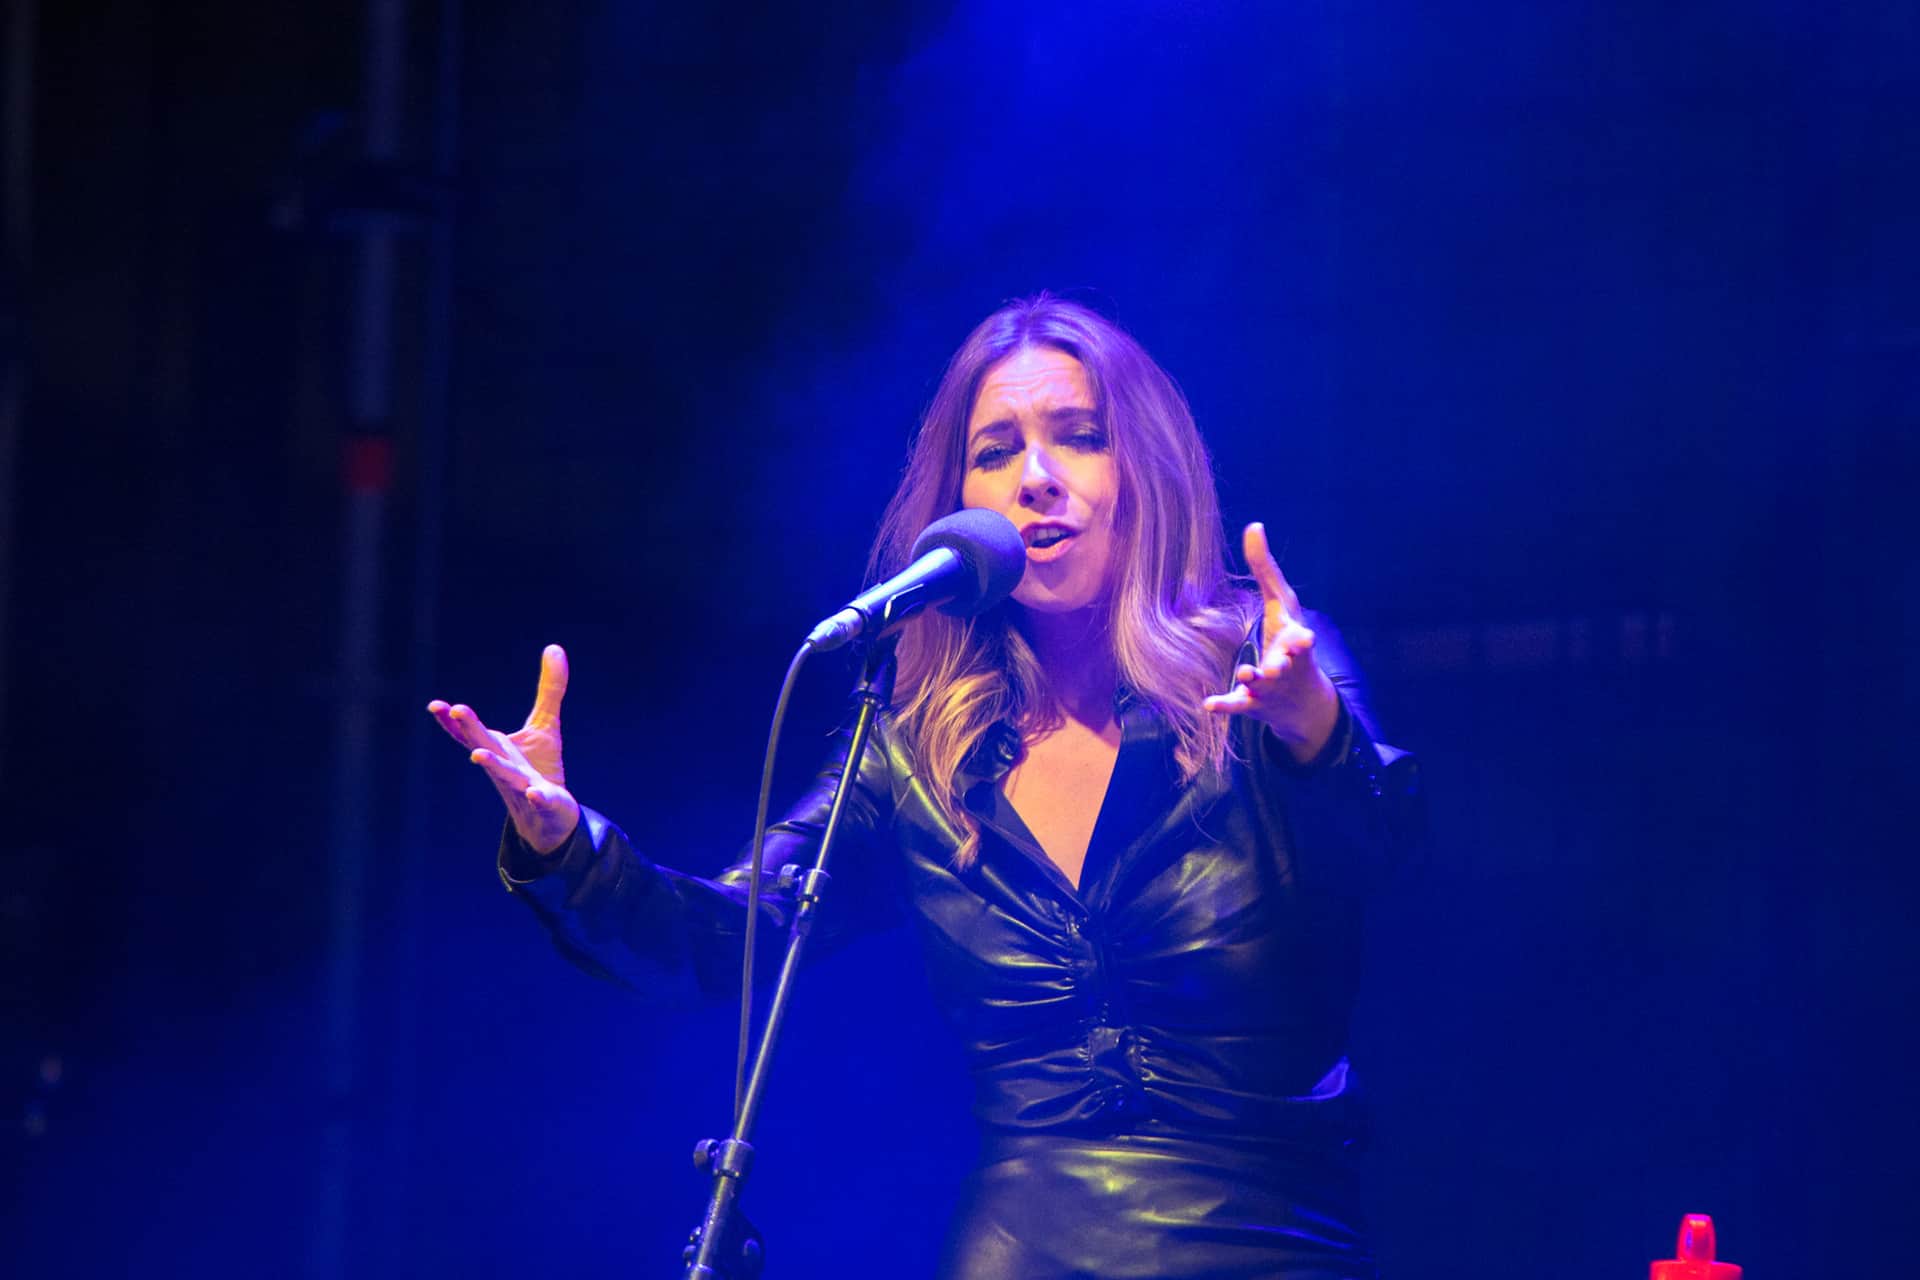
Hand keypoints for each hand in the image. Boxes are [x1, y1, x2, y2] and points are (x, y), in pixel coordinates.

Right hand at [428, 644, 580, 853]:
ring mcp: (523, 787)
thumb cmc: (538, 770)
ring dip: (493, 765)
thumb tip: (555, 647)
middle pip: (484, 746)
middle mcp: (505, 767)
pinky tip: (537, 793)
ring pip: (506, 776)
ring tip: (478, 757)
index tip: (436, 705)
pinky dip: (538, 797)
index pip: (471, 733)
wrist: (548, 819)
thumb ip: (549, 688)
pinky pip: (541, 801)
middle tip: (456, 709)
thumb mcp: (544, 724)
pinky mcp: (546, 803)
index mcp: (498, 749)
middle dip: (469, 730)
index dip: (453, 721)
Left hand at [1202, 523, 1341, 763]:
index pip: (1302, 642)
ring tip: (1245, 674)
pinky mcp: (1252, 703)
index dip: (1302, 641)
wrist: (1303, 700)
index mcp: (1295, 642)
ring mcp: (1270, 687)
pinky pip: (1238, 705)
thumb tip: (1254, 525)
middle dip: (1281, 665)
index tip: (1305, 639)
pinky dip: (1225, 705)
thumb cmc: (1289, 639)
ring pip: (1261, 686)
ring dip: (1254, 679)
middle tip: (1277, 665)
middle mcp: (1285, 666)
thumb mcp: (1282, 603)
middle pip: (1284, 667)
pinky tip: (1209, 704)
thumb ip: (1266, 568)